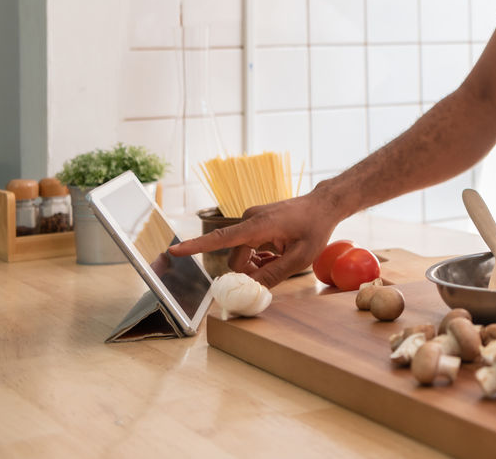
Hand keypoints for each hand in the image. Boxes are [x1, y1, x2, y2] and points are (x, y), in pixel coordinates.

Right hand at [168, 193, 336, 287]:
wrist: (322, 205)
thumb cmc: (315, 228)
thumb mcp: (300, 258)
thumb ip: (274, 274)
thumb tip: (250, 289)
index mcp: (257, 226)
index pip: (220, 238)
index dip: (195, 246)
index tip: (173, 250)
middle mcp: (248, 220)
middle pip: (235, 259)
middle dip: (250, 271)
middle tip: (276, 269)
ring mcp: (250, 220)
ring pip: (241, 254)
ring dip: (256, 263)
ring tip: (280, 257)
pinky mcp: (253, 222)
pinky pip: (246, 246)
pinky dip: (258, 255)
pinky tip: (276, 253)